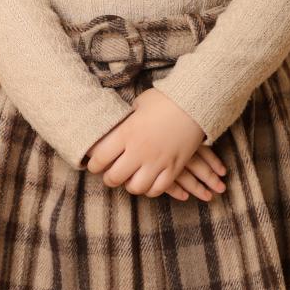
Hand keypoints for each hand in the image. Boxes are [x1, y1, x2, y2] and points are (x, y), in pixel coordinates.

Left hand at [84, 88, 227, 200]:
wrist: (195, 102)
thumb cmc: (164, 100)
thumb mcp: (138, 105)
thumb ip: (125, 120)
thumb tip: (114, 127)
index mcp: (126, 132)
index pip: (100, 158)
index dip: (93, 165)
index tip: (94, 165)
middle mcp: (139, 150)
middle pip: (114, 177)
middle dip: (109, 179)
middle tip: (110, 176)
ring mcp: (157, 161)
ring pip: (136, 187)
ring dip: (130, 186)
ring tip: (130, 180)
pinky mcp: (174, 167)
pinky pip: (158, 189)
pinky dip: (151, 190)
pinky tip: (149, 183)